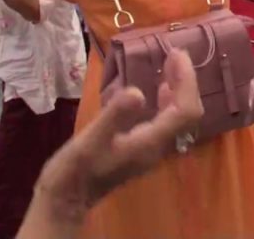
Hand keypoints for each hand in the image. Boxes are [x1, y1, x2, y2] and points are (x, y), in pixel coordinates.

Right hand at [19, 49, 202, 232]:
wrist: (66, 199)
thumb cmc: (74, 171)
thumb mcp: (90, 140)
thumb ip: (115, 115)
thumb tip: (138, 91)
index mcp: (149, 143)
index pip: (184, 111)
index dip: (186, 82)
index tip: (177, 55)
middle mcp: (157, 147)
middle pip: (188, 114)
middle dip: (186, 82)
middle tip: (175, 54)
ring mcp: (151, 149)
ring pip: (179, 117)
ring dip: (179, 90)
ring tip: (170, 65)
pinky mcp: (142, 148)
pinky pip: (166, 121)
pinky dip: (168, 100)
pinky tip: (157, 89)